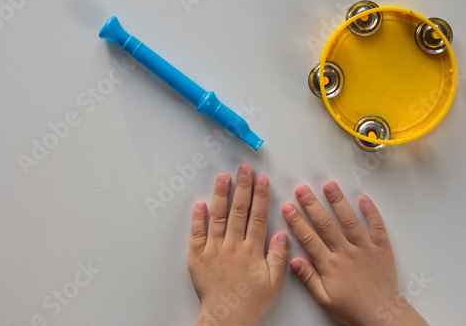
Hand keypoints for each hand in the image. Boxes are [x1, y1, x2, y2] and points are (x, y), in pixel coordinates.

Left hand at [188, 164, 288, 325]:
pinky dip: (198, 217)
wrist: (227, 316)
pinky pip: (197, 234)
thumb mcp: (274, 281)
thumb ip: (278, 255)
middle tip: (244, 168)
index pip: (258, 217)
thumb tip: (281, 232)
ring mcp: (214, 250)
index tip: (262, 180)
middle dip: (243, 187)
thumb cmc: (251, 299)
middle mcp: (233, 246)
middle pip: (239, 211)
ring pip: (218, 217)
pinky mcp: (197, 256)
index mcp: (252, 250)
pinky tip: (201, 202)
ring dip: (221, 195)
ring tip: (224, 177)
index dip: (261, 196)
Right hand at [282, 181, 427, 325]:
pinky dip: (371, 212)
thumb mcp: (324, 299)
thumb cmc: (352, 309)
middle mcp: (346, 253)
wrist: (382, 315)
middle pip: (326, 224)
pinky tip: (363, 198)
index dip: (297, 221)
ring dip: (338, 202)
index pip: (309, 238)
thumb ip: (308, 278)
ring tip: (329, 185)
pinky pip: (376, 227)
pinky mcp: (381, 248)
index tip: (288, 207)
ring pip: (349, 221)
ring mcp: (364, 248)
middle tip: (302, 189)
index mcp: (330, 265)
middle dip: (312, 205)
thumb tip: (293, 260)